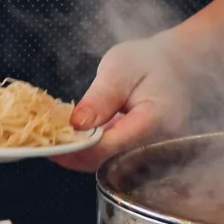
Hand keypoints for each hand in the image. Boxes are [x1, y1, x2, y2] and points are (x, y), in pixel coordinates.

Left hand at [55, 33, 190, 172]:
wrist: (177, 63)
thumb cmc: (150, 61)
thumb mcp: (120, 69)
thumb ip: (100, 98)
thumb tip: (77, 125)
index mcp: (155, 122)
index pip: (110, 147)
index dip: (77, 149)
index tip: (51, 143)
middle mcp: (158, 144)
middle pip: (108, 162)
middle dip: (75, 155)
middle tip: (46, 142)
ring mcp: (153, 150)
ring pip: (109, 162)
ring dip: (81, 153)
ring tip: (55, 138)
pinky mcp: (143, 149)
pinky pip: (114, 155)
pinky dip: (92, 148)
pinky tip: (75, 137)